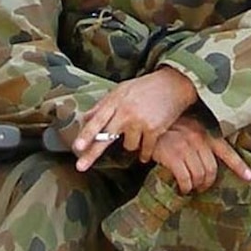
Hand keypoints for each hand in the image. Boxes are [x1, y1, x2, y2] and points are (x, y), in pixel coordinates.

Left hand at [72, 67, 197, 171]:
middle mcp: (126, 111)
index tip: (76, 147)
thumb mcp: (121, 90)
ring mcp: (140, 121)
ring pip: (128, 146)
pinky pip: (145, 151)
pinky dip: (145, 153)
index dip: (86, 134)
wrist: (173, 84)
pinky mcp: (154, 129)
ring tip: (139, 131)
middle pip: (106, 137)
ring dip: (132, 144)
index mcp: (115, 100)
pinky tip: (146, 152)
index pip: (97, 120)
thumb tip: (84, 119)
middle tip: (80, 166)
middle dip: (92, 152)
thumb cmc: (144, 87)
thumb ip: (103, 105)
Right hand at [151, 115, 250, 193]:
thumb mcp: (188, 130)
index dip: (239, 165)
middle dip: (207, 182)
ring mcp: (185, 147)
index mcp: (204, 132)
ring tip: (190, 187)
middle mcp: (197, 138)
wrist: (146, 127)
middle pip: (211, 169)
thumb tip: (212, 162)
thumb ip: (201, 141)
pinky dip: (185, 187)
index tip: (249, 177)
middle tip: (201, 187)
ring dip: (195, 186)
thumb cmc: (168, 130)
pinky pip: (185, 179)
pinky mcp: (173, 156)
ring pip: (199, 176)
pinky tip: (182, 187)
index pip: (226, 151)